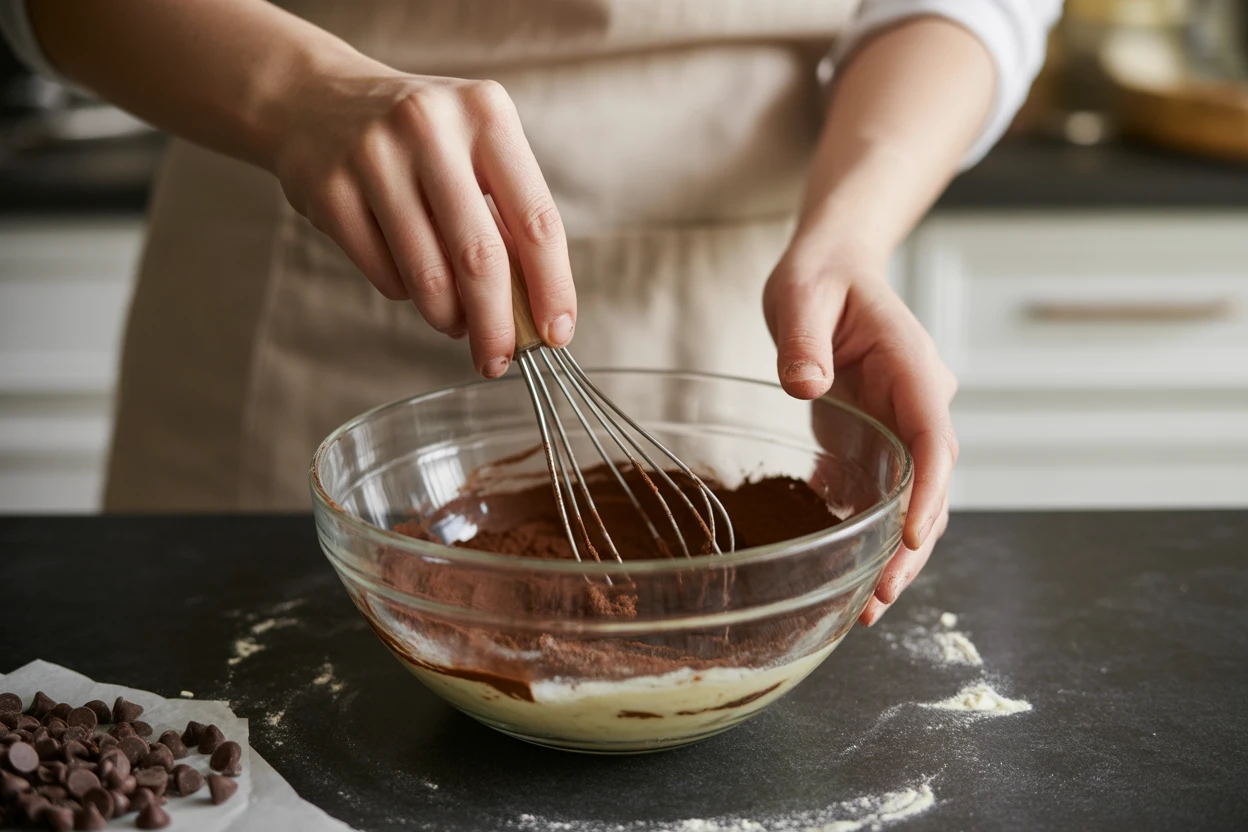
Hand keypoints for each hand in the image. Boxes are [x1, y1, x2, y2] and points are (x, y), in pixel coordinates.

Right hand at [273, 66, 574, 377]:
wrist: (314, 100)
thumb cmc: (419, 139)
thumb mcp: (474, 148)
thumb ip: (508, 216)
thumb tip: (537, 310)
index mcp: (486, 114)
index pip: (537, 220)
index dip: (552, 287)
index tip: (556, 333)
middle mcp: (431, 127)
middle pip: (480, 258)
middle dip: (496, 325)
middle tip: (500, 360)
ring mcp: (374, 157)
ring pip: (428, 276)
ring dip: (449, 319)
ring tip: (455, 322)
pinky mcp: (330, 190)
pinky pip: (384, 275)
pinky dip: (406, 294)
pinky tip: (409, 278)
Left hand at [763, 245, 956, 625]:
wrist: (832, 267)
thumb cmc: (820, 276)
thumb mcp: (801, 295)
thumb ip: (803, 339)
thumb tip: (806, 386)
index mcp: (911, 367)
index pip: (934, 438)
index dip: (930, 492)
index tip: (915, 538)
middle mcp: (916, 402)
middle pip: (930, 485)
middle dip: (911, 546)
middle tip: (878, 599)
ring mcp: (898, 424)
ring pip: (911, 498)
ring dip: (894, 552)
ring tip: (865, 608)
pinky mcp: (874, 437)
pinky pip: (880, 492)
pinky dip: (867, 532)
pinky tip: (843, 573)